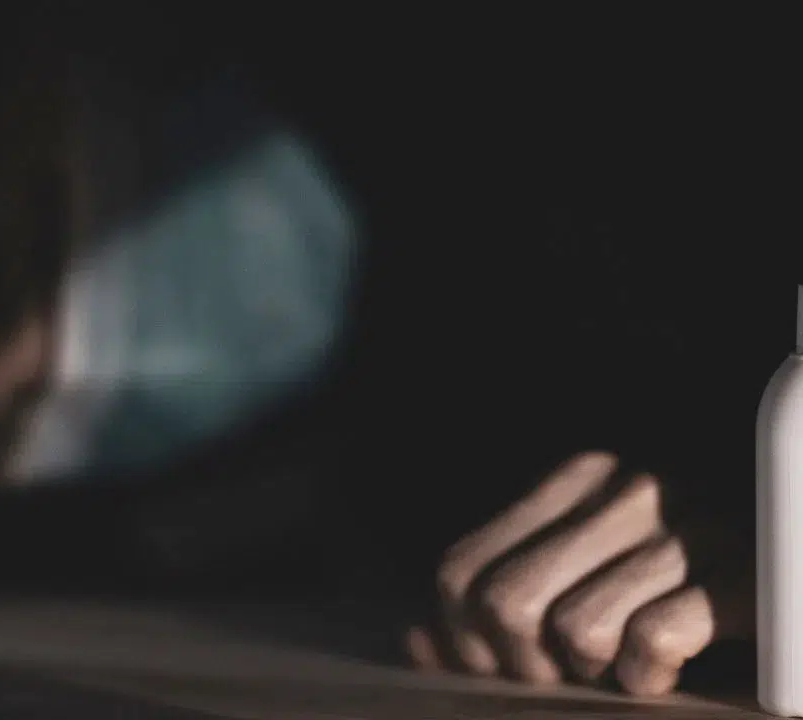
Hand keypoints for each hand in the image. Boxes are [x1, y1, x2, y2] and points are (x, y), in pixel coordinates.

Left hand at [405, 451, 751, 694]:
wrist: (793, 531)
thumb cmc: (687, 558)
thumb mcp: (588, 553)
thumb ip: (504, 583)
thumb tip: (416, 641)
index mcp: (574, 478)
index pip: (459, 569)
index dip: (461, 640)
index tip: (496, 668)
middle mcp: (622, 490)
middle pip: (503, 604)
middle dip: (521, 667)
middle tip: (561, 678)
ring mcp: (685, 529)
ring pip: (574, 630)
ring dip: (591, 673)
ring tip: (620, 666)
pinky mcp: (744, 575)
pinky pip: (651, 643)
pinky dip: (647, 678)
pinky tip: (665, 670)